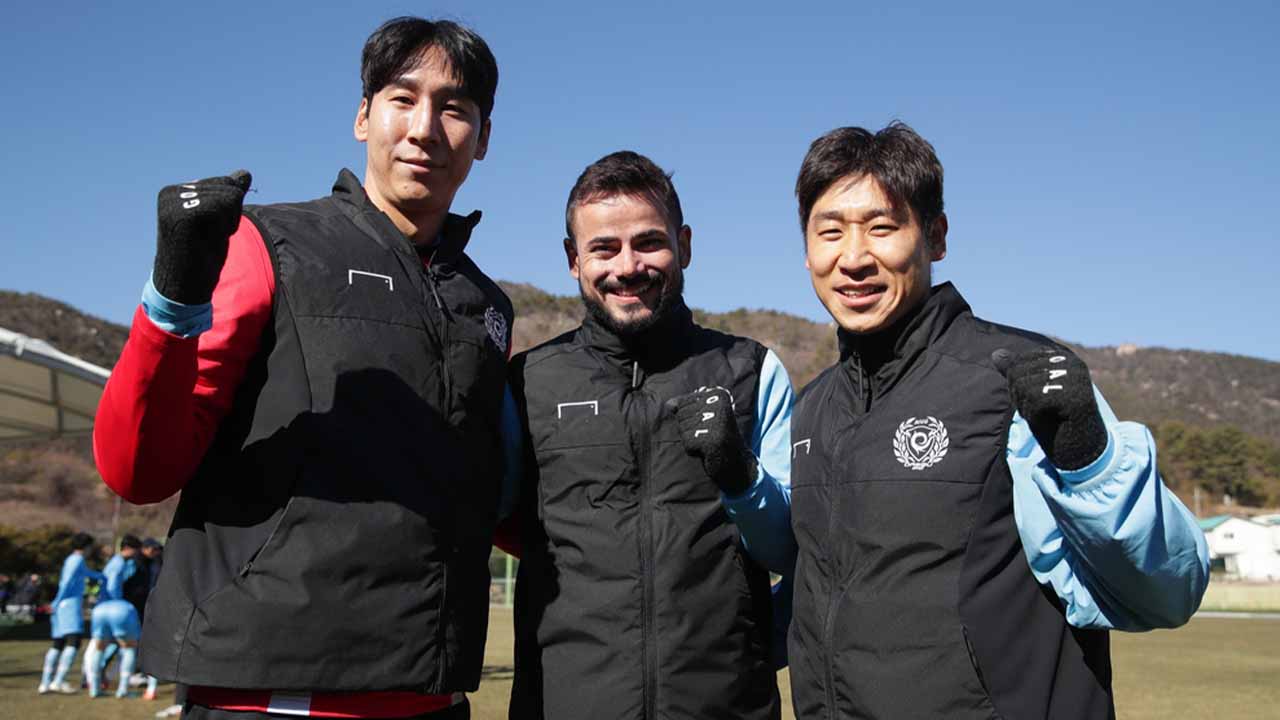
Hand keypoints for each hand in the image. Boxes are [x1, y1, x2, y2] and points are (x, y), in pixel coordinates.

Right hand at [152, 170, 251, 303]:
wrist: (182, 288)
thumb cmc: (201, 257)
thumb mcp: (218, 221)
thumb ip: (229, 196)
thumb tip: (245, 173)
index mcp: (176, 191)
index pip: (225, 184)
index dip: (228, 212)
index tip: (207, 231)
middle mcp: (172, 192)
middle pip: (229, 189)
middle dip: (229, 217)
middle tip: (207, 238)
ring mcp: (176, 201)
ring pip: (230, 197)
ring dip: (227, 223)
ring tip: (205, 240)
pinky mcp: (183, 212)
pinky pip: (225, 206)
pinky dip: (225, 226)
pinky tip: (206, 240)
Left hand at [671, 386, 756, 495]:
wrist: (735, 460)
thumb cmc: (716, 435)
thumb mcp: (703, 414)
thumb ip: (685, 405)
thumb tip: (669, 404)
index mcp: (718, 395)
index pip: (683, 402)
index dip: (691, 417)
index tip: (709, 423)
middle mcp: (719, 405)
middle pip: (681, 414)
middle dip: (689, 428)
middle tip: (708, 434)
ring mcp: (715, 423)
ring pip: (682, 428)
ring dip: (691, 439)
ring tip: (707, 441)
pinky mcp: (710, 440)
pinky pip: (686, 443)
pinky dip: (693, 450)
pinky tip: (707, 450)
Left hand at [992, 347, 1107, 470]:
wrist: (1081, 449)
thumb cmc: (1054, 419)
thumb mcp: (1030, 392)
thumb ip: (1015, 371)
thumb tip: (996, 353)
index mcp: (1061, 357)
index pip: (1017, 363)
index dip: (1017, 387)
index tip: (1037, 399)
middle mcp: (1071, 362)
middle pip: (1017, 373)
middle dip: (1021, 397)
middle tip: (1042, 410)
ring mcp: (1076, 378)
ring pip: (1024, 386)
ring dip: (1028, 408)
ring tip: (1047, 415)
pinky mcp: (1077, 396)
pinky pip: (1036, 400)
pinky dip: (1035, 416)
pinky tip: (1051, 420)